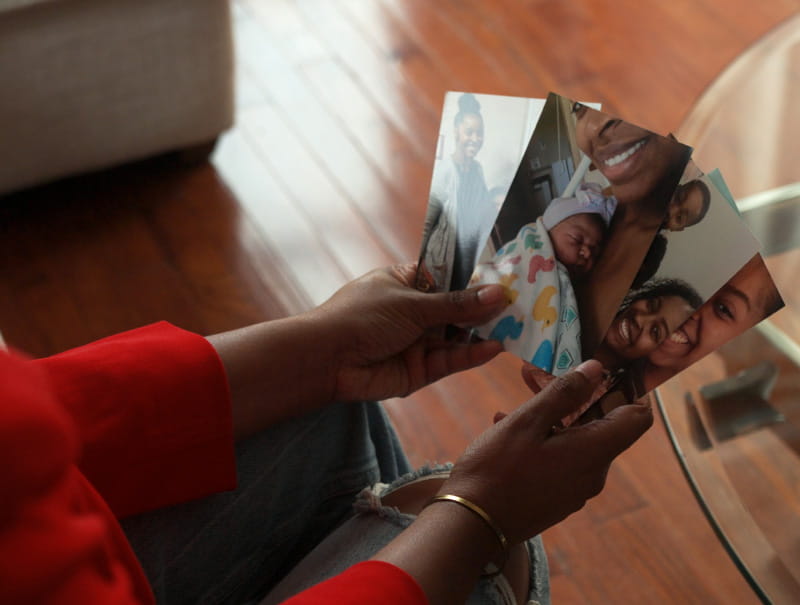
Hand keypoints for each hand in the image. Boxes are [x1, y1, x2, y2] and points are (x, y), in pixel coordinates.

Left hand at [310, 264, 508, 401]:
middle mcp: (415, 311)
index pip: (448, 278)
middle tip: (523, 304)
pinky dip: (471, 355)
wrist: (326, 359)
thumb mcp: (412, 304)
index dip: (475, 280)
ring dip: (484, 332)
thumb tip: (499, 294)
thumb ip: (456, 304)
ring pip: (458, 337)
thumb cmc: (362, 316)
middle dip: (486, 308)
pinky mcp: (419, 370)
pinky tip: (494, 346)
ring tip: (518, 325)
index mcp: (407, 283)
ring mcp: (418, 341)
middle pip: (458, 309)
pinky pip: (451, 361)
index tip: (508, 278)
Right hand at [440, 360, 652, 545]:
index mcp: (593, 453)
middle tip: (536, 378)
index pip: (638, 417)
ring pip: (577, 442)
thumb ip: (564, 393)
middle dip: (574, 398)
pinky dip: (543, 441)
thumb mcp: (527, 422)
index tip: (601, 372)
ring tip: (512, 406)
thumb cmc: (497, 469)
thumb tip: (596, 369)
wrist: (471, 525)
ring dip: (552, 418)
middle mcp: (593, 474)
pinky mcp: (557, 499)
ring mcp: (575, 490)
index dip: (628, 390)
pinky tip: (507, 431)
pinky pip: (561, 461)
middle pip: (601, 426)